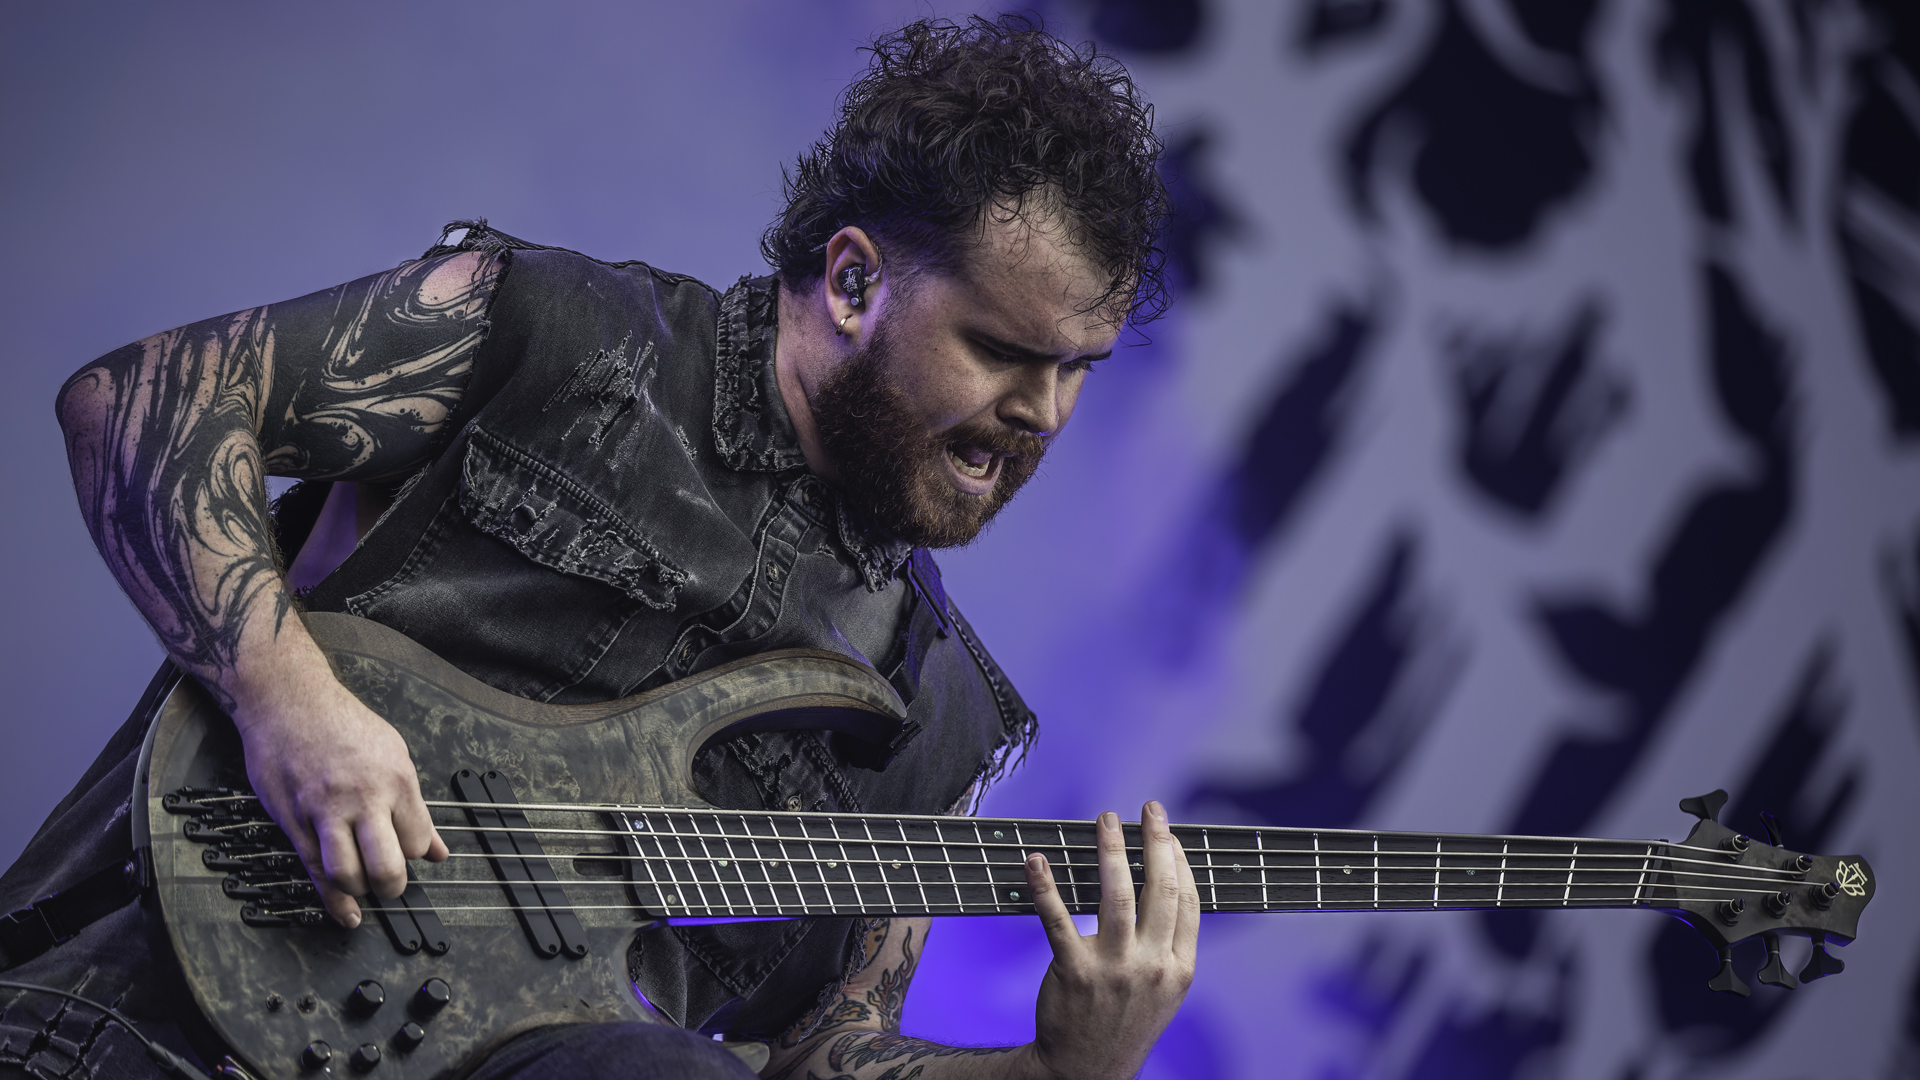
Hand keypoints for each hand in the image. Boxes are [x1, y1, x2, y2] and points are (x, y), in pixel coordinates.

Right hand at [230, 652, 446, 927]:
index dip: (415, 854)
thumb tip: (437, 850)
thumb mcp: (393, 753)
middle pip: (388, 865)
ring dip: (360, 892)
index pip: (417, 840)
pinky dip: (332, 900)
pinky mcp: (293, 819)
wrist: (287, 699)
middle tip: (389, 886)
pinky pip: (314, 869)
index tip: (406, 853)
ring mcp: (325, 811)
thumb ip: (414, 807)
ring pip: (349, 874)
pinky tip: (345, 915)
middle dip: (392, 886)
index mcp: (396, 779)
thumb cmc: (342, 723)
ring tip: (363, 888)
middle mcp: (364, 798)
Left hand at [1022, 801, 1199, 1079]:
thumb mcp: (1165, 989)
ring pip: (1116, 897)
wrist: (1088, 1070)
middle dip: (1156, 842)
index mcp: (1179, 968)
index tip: (1169, 833)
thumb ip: (1170, 944)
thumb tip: (1167, 886)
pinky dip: (1046, 887)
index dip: (1180, 861)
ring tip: (1106, 820)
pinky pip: (1058, 920)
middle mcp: (1152, 966)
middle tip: (1148, 809)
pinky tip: (1037, 861)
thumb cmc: (1126, 1020)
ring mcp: (1114, 969)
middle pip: (1160, 890)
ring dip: (1110, 852)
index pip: (1188, 902)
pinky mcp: (1074, 972)